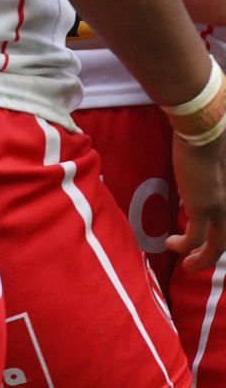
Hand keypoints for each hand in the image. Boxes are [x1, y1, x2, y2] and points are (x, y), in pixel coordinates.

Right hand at [171, 134, 225, 270]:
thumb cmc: (206, 134)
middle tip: (195, 263)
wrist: (205, 127)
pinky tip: (172, 245)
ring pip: (217, 245)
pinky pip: (195, 237)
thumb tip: (192, 185)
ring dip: (202, 257)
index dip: (217, 236)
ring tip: (187, 265)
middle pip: (225, 238)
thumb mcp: (212, 162)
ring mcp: (221, 206)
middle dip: (211, 254)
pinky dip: (185, 246)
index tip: (204, 241)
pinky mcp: (203, 207)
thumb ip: (207, 178)